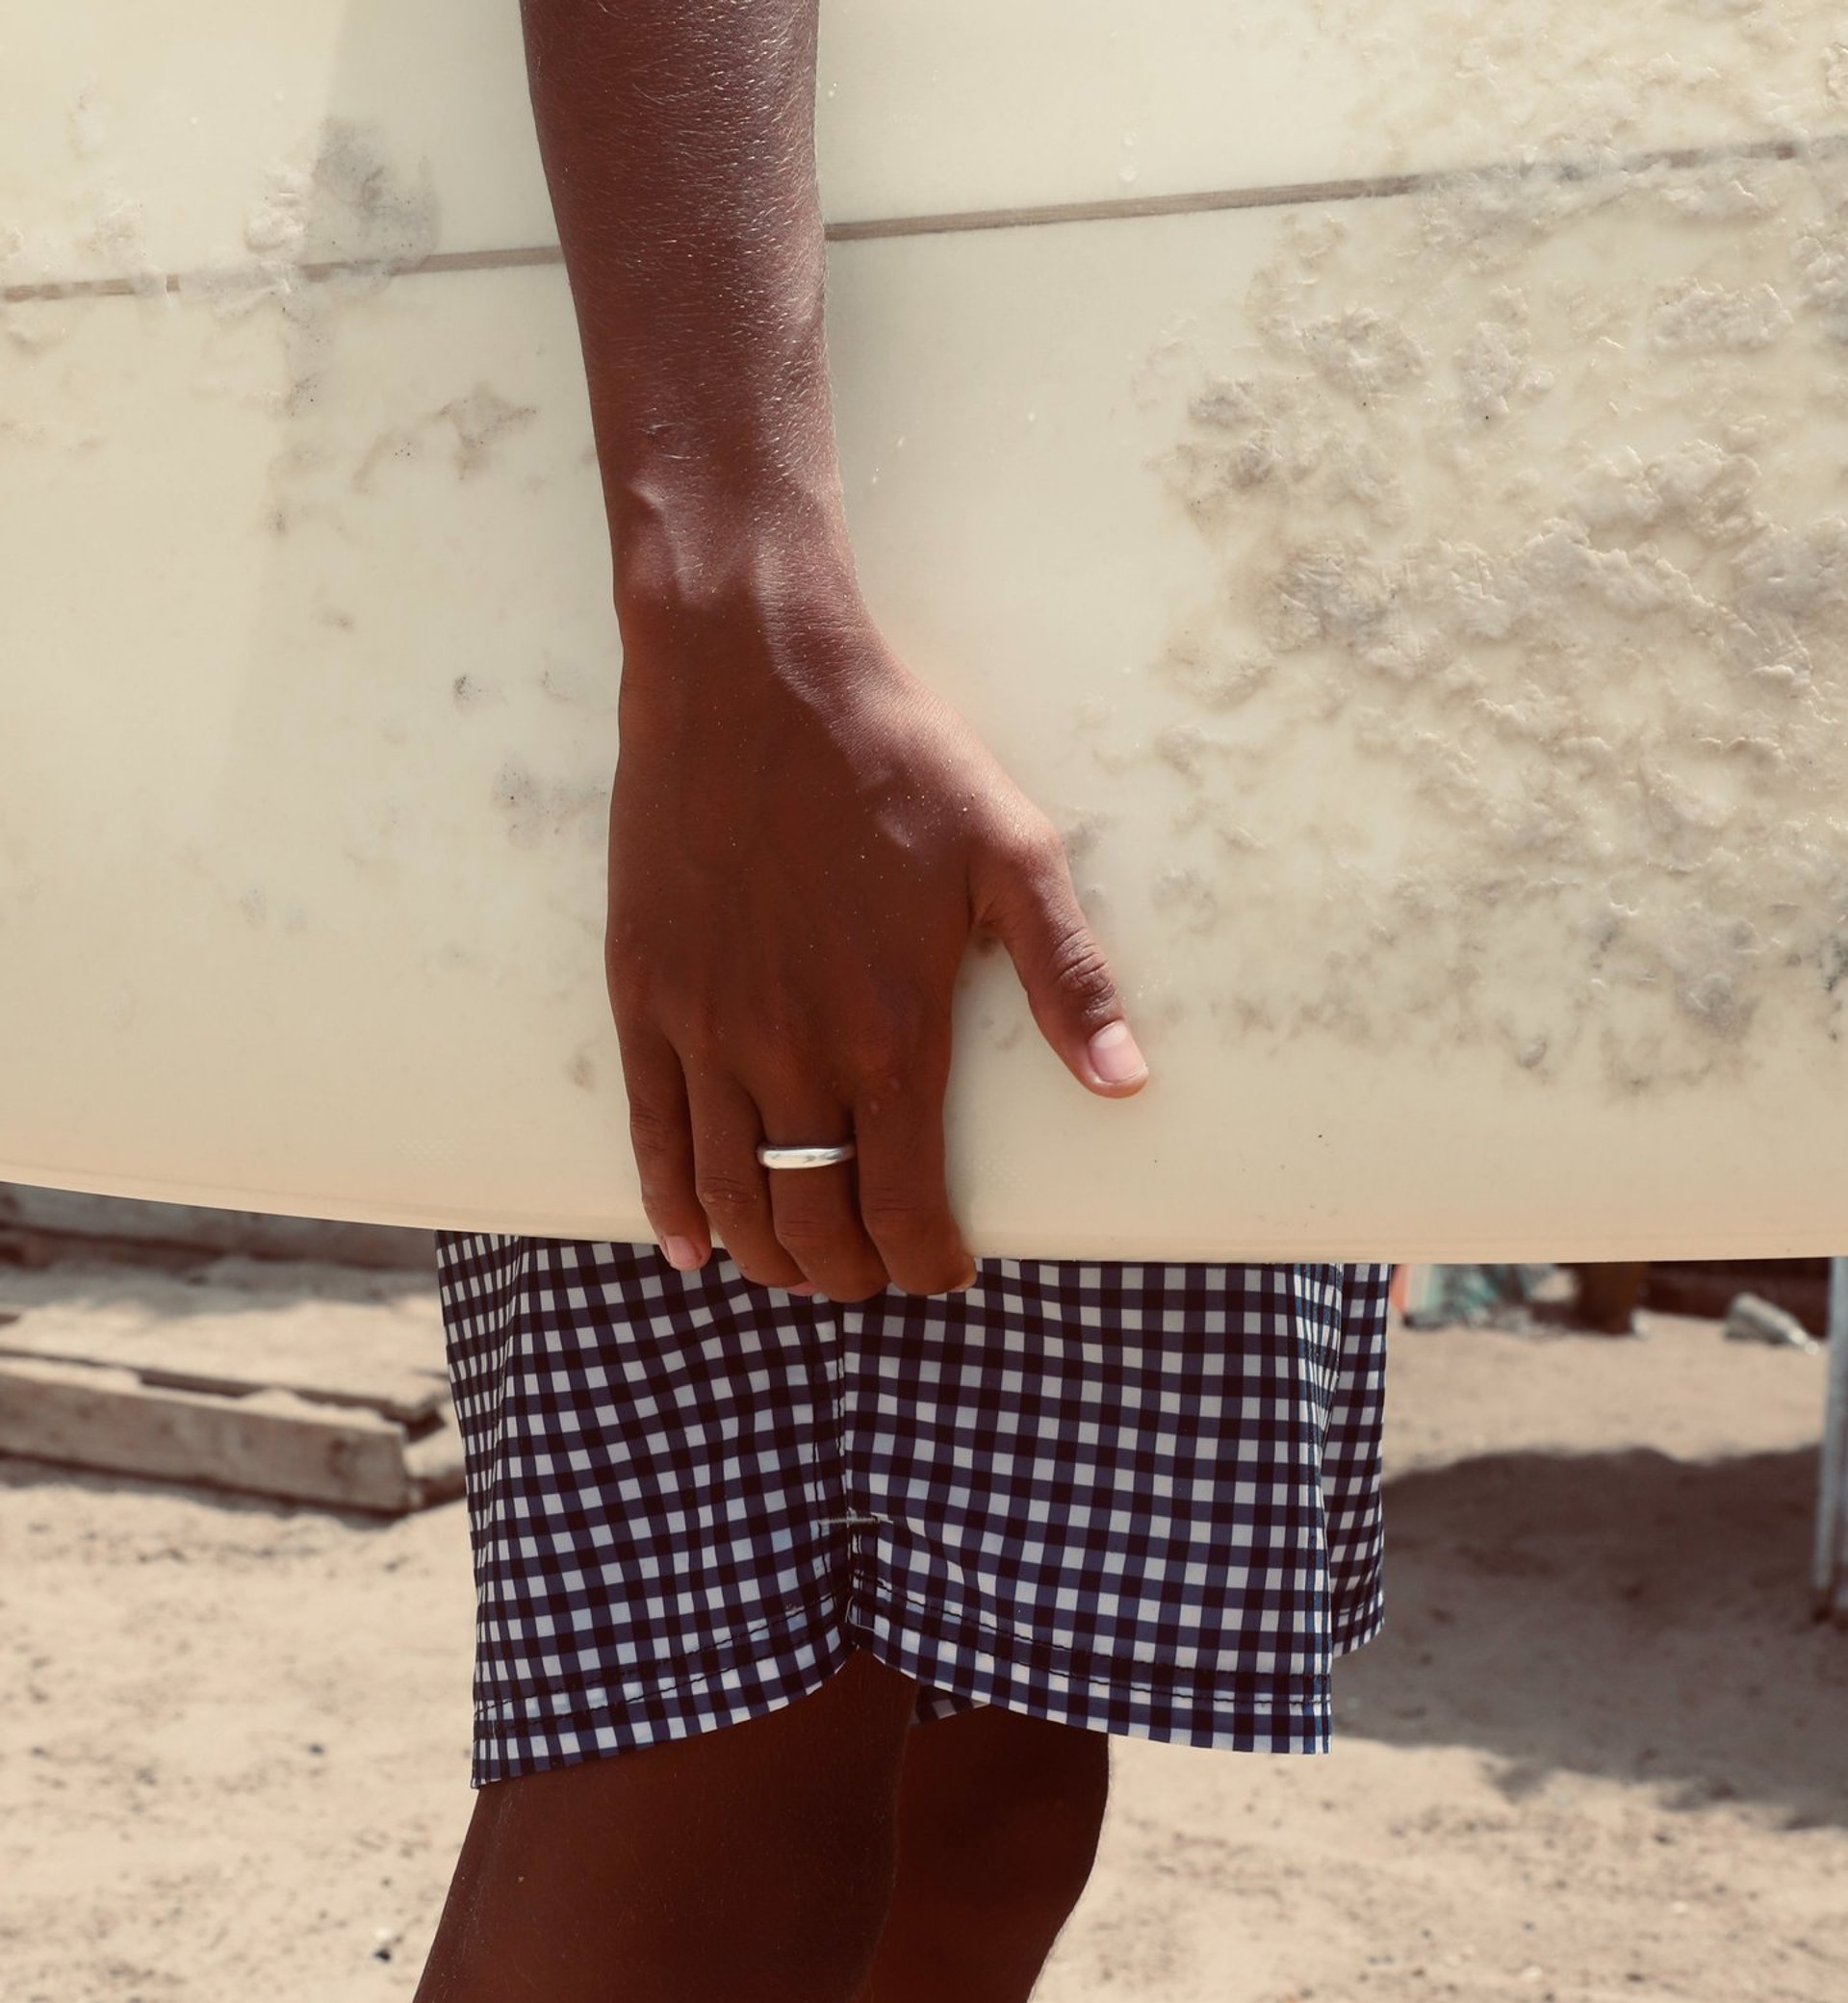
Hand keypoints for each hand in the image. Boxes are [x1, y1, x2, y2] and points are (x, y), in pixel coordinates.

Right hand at [606, 580, 1147, 1300]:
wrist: (748, 670)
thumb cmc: (891, 752)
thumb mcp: (1012, 851)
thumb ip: (1069, 976)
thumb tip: (1126, 1082)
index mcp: (890, 1032)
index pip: (905, 1209)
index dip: (927, 1263)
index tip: (946, 1268)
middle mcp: (791, 1053)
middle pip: (814, 1225)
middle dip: (851, 1273)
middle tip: (877, 1271)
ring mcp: (707, 1031)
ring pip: (732, 1198)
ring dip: (769, 1258)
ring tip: (801, 1268)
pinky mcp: (646, 999)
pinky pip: (652, 1137)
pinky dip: (671, 1208)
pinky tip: (693, 1245)